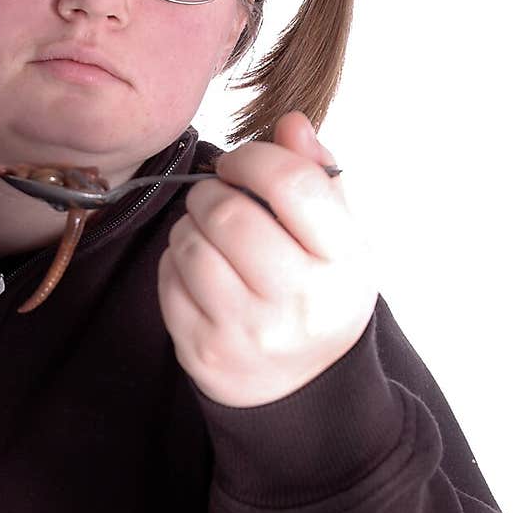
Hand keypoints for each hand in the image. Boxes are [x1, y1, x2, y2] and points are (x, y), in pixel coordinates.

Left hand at [157, 112, 377, 406]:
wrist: (304, 389)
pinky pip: (168, 281)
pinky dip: (175, 262)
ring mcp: (248, 332)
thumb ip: (320, 177)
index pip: (294, 184)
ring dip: (189, 225)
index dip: (254, 158)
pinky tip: (197, 269)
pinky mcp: (204, 352)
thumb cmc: (318, 296)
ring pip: (191, 246)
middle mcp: (298, 302)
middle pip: (231, 214)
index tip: (238, 163)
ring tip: (206, 233)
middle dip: (212, 192)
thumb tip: (289, 123)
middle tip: (215, 196)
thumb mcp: (342, 241)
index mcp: (343, 265)